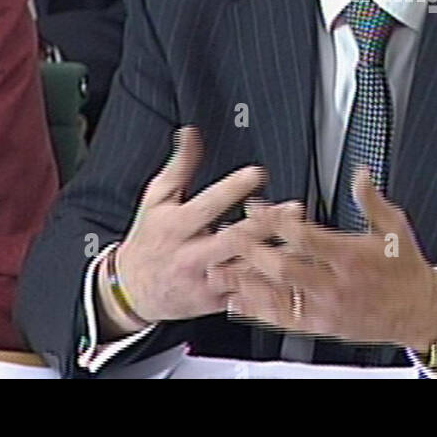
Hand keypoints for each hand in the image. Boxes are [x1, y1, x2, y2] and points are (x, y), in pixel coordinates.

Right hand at [99, 126, 277, 334]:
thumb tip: (191, 132)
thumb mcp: (157, 199)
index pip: (207, 206)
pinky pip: (247, 296)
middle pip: (232, 241)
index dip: (233, 189)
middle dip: (264, 225)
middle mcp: (191, 255)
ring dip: (276, 256)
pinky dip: (271, 285)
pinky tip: (294, 273)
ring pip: (245, 272)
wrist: (132, 290)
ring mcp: (205, 282)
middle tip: (293, 208)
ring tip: (303, 240)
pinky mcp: (216, 303)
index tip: (257, 173)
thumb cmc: (150, 238)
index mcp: (177, 226)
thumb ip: (179, 166)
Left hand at [211, 167, 436, 351]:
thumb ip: (371, 199)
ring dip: (245, 282)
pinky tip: (237, 302)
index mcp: (351, 256)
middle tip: (227, 234)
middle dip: (252, 250)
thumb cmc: (406, 269)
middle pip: (284, 268)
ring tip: (218, 268)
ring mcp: (325, 308)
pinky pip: (283, 320)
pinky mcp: (321, 326)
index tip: (255, 207)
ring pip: (277, 296)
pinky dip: (257, 311)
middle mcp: (335, 284)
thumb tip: (359, 173)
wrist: (418, 312)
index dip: (276, 220)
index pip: (305, 236)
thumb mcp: (395, 227)